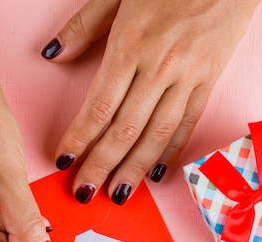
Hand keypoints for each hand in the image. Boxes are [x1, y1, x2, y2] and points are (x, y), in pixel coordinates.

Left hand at [42, 0, 259, 203]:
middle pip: (125, 129)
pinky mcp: (208, 81)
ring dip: (134, 169)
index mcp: (131, 44)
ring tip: (118, 195)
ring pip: (156, 134)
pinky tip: (156, 174)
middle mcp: (159, 67)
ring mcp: (187, 78)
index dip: (79, 139)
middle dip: (101, 165)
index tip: (65, 161)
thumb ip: (84, 26)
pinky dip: (170, 152)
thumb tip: (54, 54)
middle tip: (85, 192)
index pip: (99, 106)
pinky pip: (186, 124)